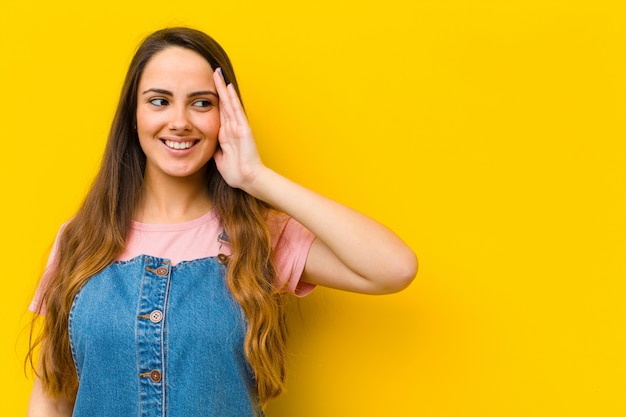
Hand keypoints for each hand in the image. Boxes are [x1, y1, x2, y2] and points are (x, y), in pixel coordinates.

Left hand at [212, 68, 264, 189]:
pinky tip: (228, 87)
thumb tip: (207, 146)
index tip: (206, 89)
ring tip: (218, 73)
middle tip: (212, 72)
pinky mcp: (244, 129)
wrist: (248, 180)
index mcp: (226, 135)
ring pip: (229, 103)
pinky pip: (236, 111)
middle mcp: (232, 128)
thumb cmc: (237, 174)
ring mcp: (239, 127)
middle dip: (218, 88)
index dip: (213, 100)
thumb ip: (215, 151)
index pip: (218, 113)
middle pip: (223, 104)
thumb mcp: (220, 161)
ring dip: (223, 88)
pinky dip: (232, 98)